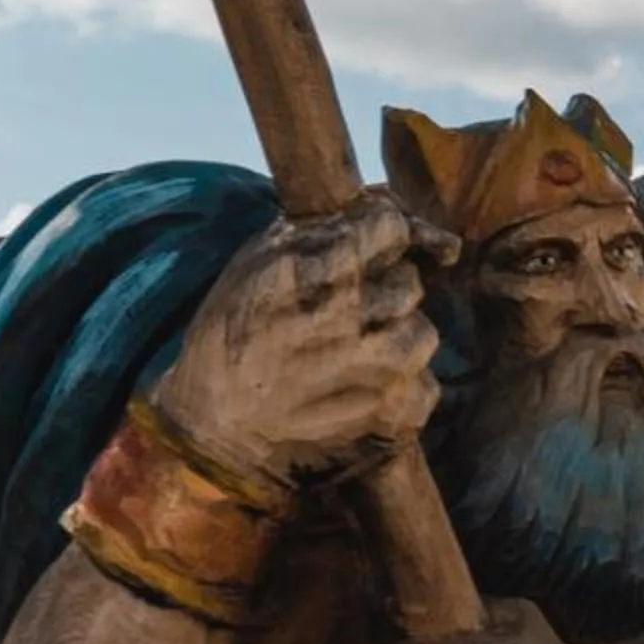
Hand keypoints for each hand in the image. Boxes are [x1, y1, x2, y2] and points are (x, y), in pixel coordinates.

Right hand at [150, 195, 456, 489]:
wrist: (218, 434)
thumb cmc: (236, 338)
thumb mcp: (254, 265)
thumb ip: (323, 229)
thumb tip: (396, 209)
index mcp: (296, 274)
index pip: (387, 229)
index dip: (385, 236)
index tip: (375, 248)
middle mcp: (338, 321)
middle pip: (409, 284)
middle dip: (386, 293)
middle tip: (348, 313)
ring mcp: (371, 373)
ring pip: (423, 333)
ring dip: (396, 339)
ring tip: (351, 355)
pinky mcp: (393, 418)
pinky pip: (425, 385)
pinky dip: (401, 386)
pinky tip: (358, 390)